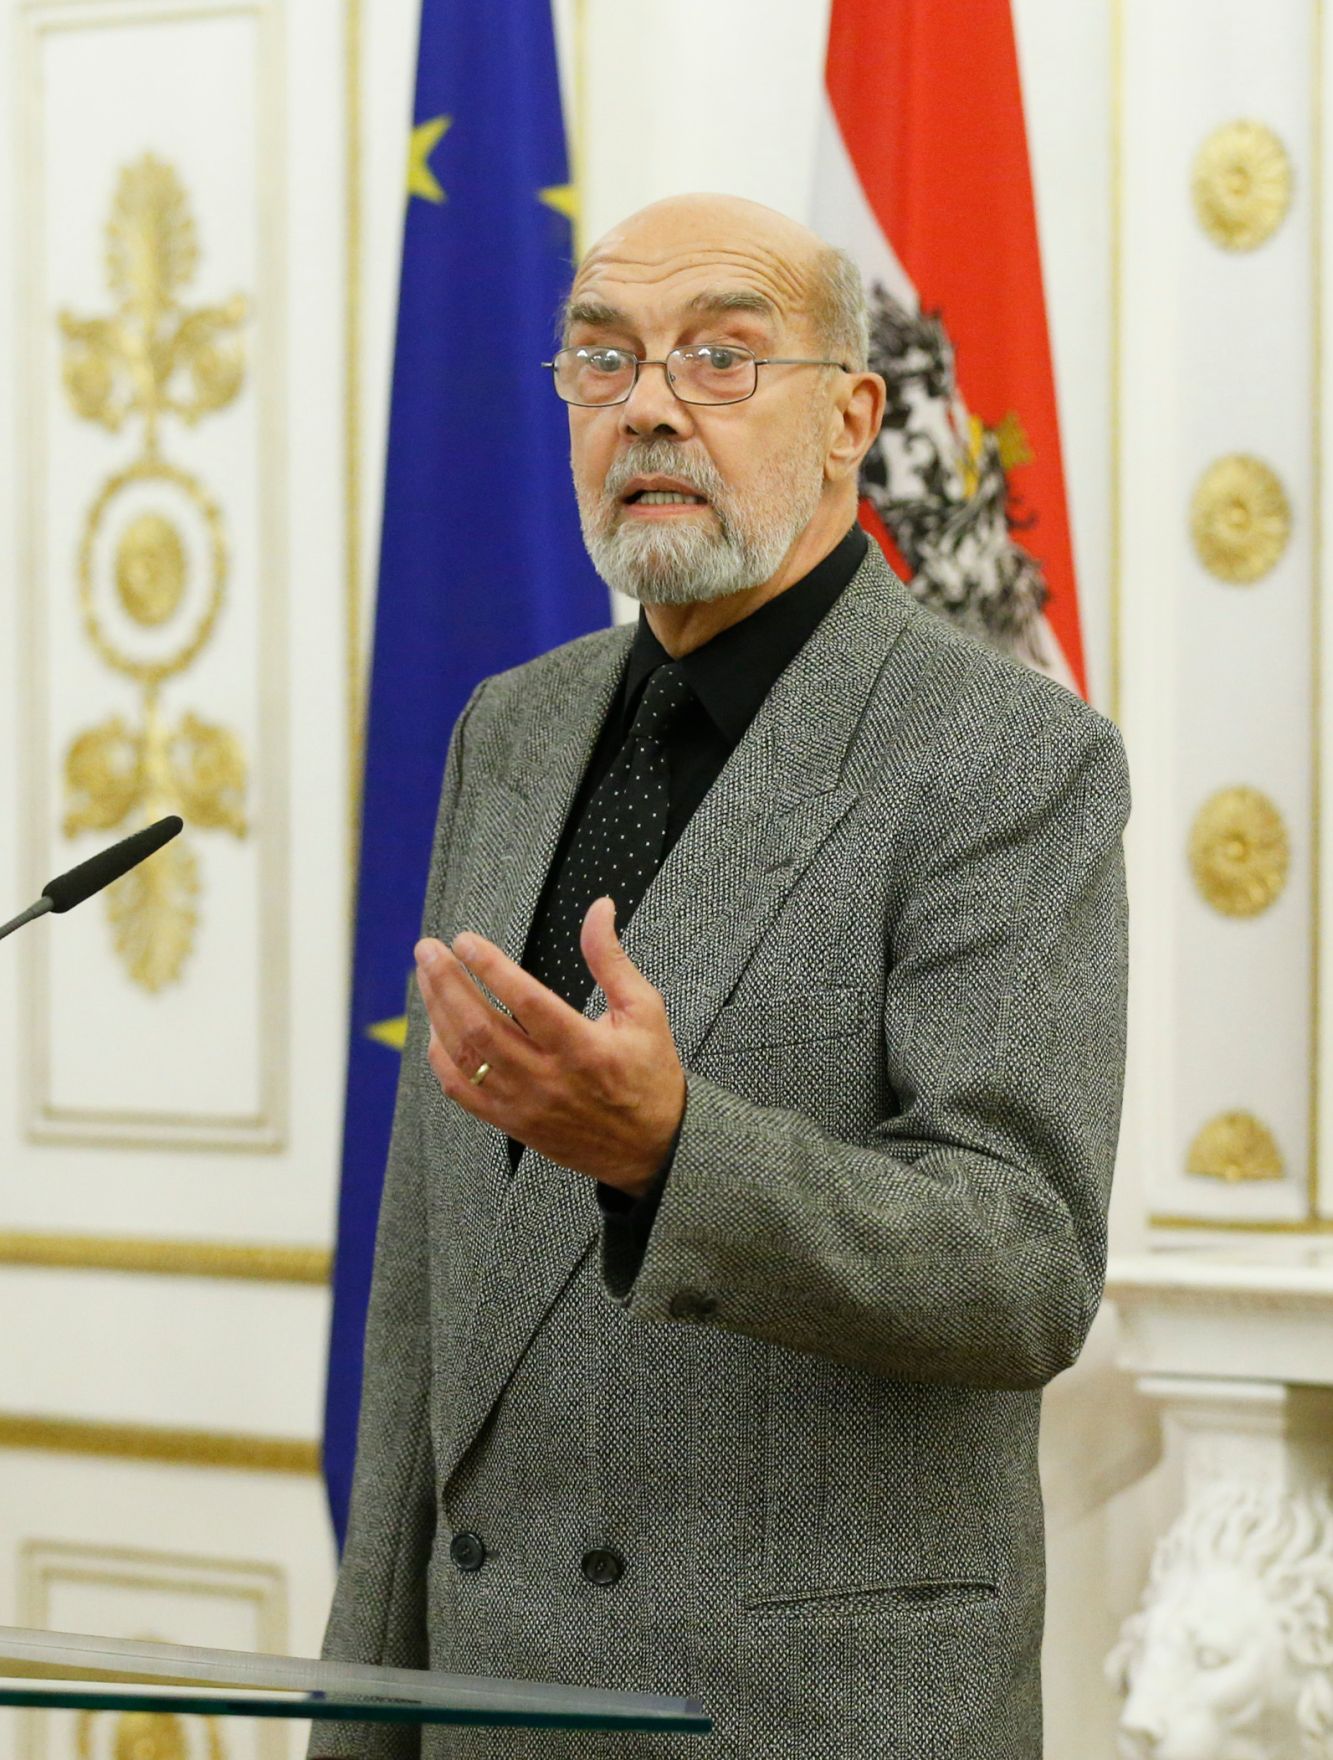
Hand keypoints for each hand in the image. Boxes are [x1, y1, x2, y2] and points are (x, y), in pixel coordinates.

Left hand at [413, 895, 685, 1197]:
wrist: (652, 1149)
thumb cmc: (649, 1073)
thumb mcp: (643, 1010)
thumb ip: (610, 958)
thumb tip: (599, 907)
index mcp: (584, 1048)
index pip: (525, 1001)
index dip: (489, 966)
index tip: (464, 939)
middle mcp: (548, 1079)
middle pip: (481, 1026)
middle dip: (447, 982)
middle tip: (428, 948)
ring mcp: (524, 1104)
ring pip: (465, 1055)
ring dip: (438, 1011)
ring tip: (427, 975)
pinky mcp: (511, 1123)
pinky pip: (461, 1090)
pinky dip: (441, 1057)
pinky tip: (437, 1026)